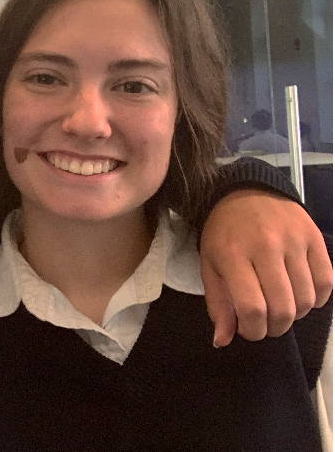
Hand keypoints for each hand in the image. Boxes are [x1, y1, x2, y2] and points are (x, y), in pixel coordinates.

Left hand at [200, 188, 331, 346]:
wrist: (245, 192)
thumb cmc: (223, 233)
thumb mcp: (210, 265)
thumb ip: (218, 304)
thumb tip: (223, 341)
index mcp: (233, 255)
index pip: (252, 308)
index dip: (254, 330)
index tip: (250, 330)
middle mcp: (266, 247)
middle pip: (283, 308)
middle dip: (275, 327)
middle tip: (267, 325)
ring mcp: (293, 241)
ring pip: (306, 299)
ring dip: (296, 314)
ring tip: (282, 308)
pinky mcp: (314, 238)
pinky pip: (325, 281)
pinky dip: (316, 298)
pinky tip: (302, 296)